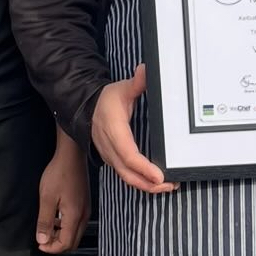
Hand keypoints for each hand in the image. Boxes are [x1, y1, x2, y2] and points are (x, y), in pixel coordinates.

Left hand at [35, 128, 90, 252]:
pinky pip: (77, 223)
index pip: (65, 243)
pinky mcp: (85, 203)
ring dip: (62, 236)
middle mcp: (83, 215)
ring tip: (48, 228)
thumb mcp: (47, 198)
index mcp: (75, 215)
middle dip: (57, 245)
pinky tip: (56, 217)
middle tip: (43, 239)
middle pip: (73, 242)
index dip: (51, 248)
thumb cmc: (59, 173)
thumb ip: (45, 221)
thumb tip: (42, 240)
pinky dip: (66, 227)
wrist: (72, 154)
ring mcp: (86, 208)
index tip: (39, 244)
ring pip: (76, 233)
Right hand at [91, 64, 176, 194]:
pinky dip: (140, 181)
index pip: (128, 154)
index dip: (143, 167)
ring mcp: (109, 155)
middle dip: (149, 183)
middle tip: (170, 184)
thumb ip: (136, 82)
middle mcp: (110, 147)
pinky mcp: (112, 159)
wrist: (85, 108)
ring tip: (167, 186)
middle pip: (128, 172)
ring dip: (146, 185)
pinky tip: (154, 182)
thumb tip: (146, 70)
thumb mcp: (122, 88)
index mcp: (114, 130)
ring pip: (126, 177)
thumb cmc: (105, 100)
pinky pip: (125, 174)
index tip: (159, 175)